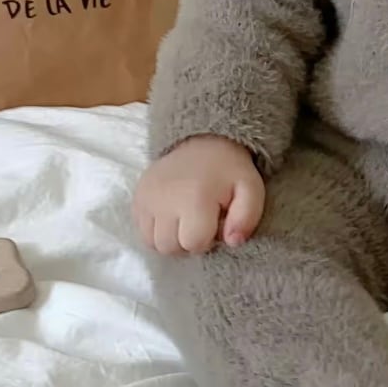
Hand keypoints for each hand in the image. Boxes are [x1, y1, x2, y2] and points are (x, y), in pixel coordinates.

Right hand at [133, 134, 264, 255]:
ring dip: (172, 238)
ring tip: (187, 218)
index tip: (216, 219)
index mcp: (194, 198)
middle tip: (201, 219)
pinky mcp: (137, 197)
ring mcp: (146, 198)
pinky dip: (157, 231)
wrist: (203, 138)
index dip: (209, 238)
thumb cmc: (228, 168)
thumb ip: (248, 218)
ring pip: (154, 244)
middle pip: (171, 248)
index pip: (194, 244)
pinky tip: (172, 215)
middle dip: (188, 241)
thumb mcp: (250, 188)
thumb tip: (233, 242)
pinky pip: (142, 232)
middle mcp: (164, 200)